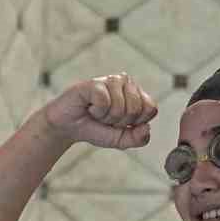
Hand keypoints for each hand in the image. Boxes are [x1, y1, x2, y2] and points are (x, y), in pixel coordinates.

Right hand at [42, 74, 157, 149]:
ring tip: (97, 113)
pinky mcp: (95, 83)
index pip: (151, 108)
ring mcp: (111, 80)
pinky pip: (105, 103)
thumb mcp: (121, 140)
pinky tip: (89, 107)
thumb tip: (146, 128)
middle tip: (106, 119)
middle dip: (119, 122)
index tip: (120, 124)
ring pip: (121, 107)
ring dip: (106, 118)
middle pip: (136, 109)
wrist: (68, 128)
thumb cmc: (95, 128)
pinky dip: (96, 112)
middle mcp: (126, 82)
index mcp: (136, 93)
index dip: (136, 123)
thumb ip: (138, 138)